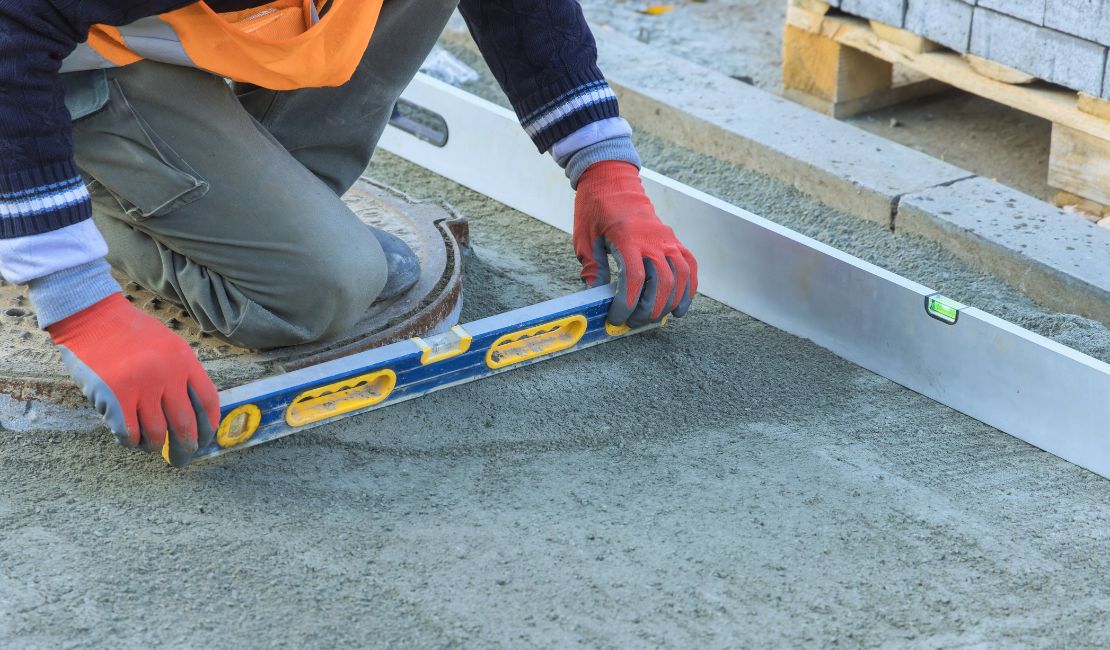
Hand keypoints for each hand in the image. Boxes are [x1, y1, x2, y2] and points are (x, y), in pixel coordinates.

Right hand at [47, 294, 219, 466]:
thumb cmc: (131, 332)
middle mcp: (167, 376)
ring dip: (156, 446)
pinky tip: (132, 439)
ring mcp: (141, 387)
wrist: (93, 317)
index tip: (206, 439)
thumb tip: (196, 411)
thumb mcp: (169, 345)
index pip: (208, 402)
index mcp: (185, 361)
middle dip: (187, 448)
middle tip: (183, 458)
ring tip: (152, 446)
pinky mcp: (114, 397)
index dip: (209, 425)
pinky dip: (132, 442)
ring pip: (157, 434)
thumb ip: (183, 373)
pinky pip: (129, 433)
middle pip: (186, 425)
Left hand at [574, 160, 697, 326]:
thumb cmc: (595, 210)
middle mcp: (652, 239)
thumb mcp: (584, 239)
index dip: (627, 303)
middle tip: (633, 321)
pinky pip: (690, 265)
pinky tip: (680, 306)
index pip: (634, 278)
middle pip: (662, 282)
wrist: (612, 181)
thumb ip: (593, 269)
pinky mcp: (674, 240)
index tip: (617, 317)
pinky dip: (689, 288)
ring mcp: (667, 239)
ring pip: (681, 276)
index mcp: (627, 238)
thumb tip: (596, 298)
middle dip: (649, 308)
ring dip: (671, 302)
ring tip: (656, 318)